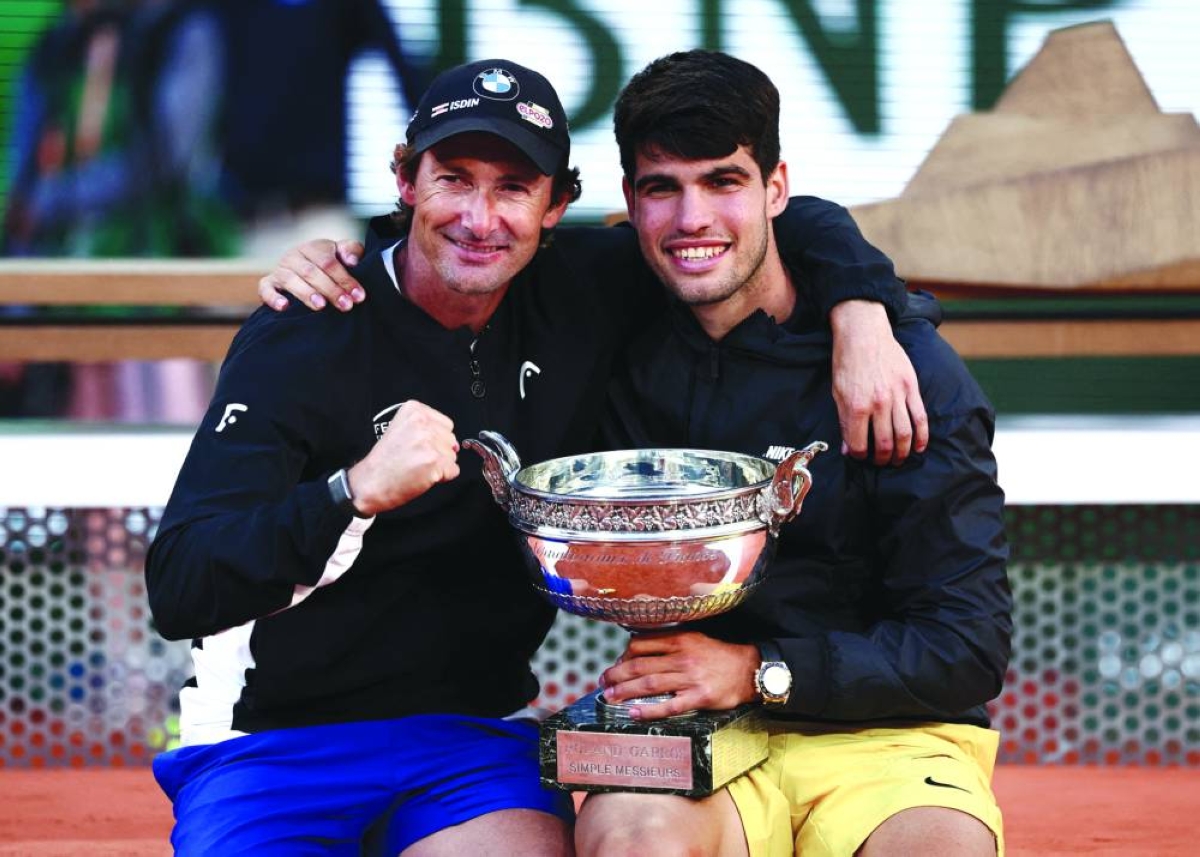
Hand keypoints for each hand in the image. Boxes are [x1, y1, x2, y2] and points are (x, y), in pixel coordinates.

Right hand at [258, 238, 366, 311]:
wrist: (305, 266)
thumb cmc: (328, 262)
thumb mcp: (342, 252)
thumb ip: (351, 251)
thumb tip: (352, 261)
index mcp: (313, 248)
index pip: (328, 262)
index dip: (344, 279)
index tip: (358, 296)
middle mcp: (294, 256)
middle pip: (311, 272)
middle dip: (330, 289)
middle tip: (345, 305)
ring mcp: (279, 270)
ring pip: (290, 280)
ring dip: (306, 293)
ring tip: (320, 306)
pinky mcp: (268, 283)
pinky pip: (265, 289)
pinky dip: (273, 297)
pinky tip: (284, 307)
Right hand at [346, 401, 459, 514]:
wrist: (370, 483)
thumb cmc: (383, 461)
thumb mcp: (401, 429)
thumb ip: (427, 428)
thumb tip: (455, 442)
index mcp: (413, 410)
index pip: (446, 424)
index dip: (436, 439)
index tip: (419, 446)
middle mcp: (421, 423)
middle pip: (451, 439)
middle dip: (439, 452)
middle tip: (416, 458)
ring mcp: (428, 442)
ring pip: (452, 456)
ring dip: (440, 465)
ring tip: (417, 467)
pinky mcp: (434, 461)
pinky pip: (453, 471)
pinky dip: (442, 477)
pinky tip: (422, 475)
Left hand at [598, 631, 759, 719]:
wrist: (749, 669)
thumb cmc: (718, 654)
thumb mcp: (694, 637)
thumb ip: (668, 640)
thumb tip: (638, 647)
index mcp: (679, 638)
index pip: (640, 644)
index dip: (622, 656)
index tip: (615, 665)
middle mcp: (682, 656)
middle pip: (640, 666)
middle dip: (616, 675)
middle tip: (603, 683)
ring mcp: (690, 678)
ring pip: (650, 684)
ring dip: (625, 692)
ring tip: (610, 698)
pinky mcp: (700, 697)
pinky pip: (670, 706)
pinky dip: (649, 710)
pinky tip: (634, 713)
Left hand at [829, 300, 927, 464]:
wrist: (863, 334)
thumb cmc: (847, 363)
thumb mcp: (837, 393)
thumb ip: (844, 422)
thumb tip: (849, 449)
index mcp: (856, 407)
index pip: (860, 445)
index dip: (860, 456)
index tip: (861, 456)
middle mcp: (878, 404)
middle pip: (885, 444)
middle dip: (883, 459)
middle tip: (882, 462)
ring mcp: (897, 396)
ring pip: (905, 434)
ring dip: (902, 452)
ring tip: (899, 459)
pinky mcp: (910, 387)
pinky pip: (920, 417)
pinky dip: (922, 436)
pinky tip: (919, 447)